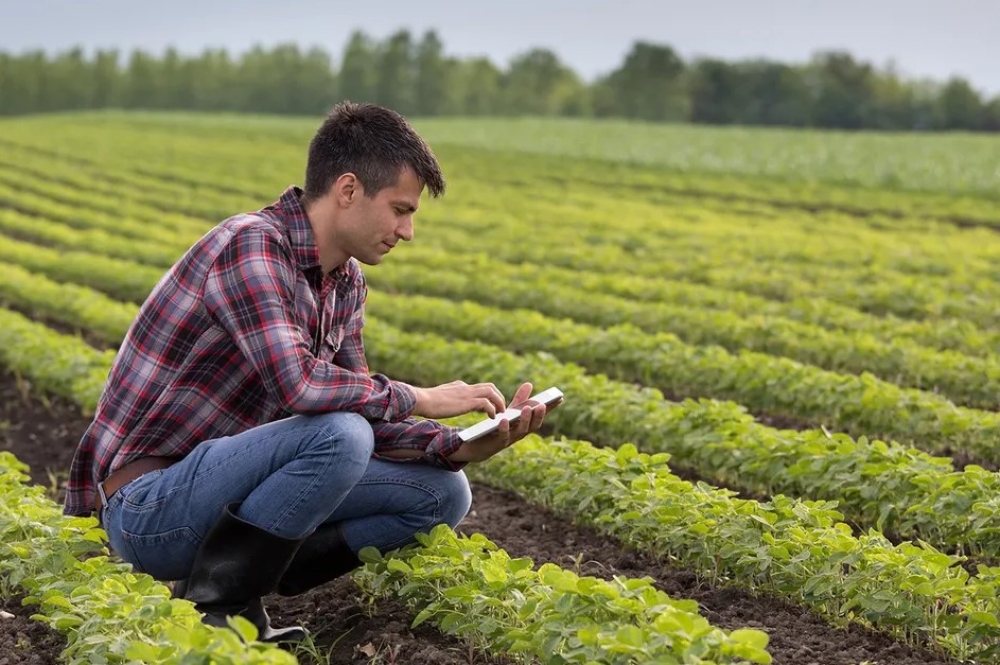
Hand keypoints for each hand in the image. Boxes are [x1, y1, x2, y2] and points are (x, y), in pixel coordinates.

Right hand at [411, 380, 506, 418]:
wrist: (421, 400)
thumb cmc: (426, 403)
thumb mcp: (440, 399)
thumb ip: (449, 399)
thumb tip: (450, 404)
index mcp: (459, 386)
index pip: (479, 387)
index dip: (488, 397)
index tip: (491, 406)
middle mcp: (465, 387)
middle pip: (490, 387)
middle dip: (498, 397)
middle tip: (501, 409)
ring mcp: (467, 393)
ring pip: (491, 392)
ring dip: (499, 402)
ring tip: (500, 414)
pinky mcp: (467, 402)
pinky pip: (486, 403)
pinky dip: (492, 410)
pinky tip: (492, 418)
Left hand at [447, 382, 561, 463]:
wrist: (478, 444)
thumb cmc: (497, 427)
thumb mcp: (509, 411)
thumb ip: (519, 400)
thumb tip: (529, 384)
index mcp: (525, 424)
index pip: (540, 416)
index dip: (550, 408)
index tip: (560, 398)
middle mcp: (520, 433)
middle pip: (534, 425)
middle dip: (539, 415)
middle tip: (542, 404)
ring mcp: (510, 439)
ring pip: (521, 431)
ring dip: (525, 420)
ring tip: (526, 409)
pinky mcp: (497, 444)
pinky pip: (503, 436)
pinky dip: (504, 428)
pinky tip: (504, 419)